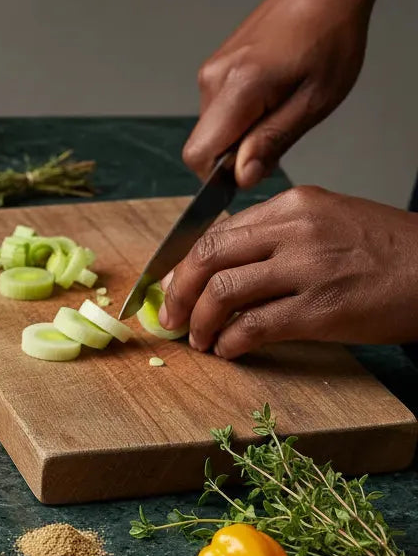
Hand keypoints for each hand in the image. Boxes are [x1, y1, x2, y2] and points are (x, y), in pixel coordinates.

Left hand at [158, 186, 417, 359]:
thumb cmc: (386, 252)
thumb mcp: (328, 221)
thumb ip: (275, 236)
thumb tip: (218, 268)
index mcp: (293, 204)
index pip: (216, 233)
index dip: (182, 266)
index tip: (170, 289)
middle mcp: (296, 229)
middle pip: (207, 258)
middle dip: (178, 294)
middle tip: (171, 319)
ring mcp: (308, 268)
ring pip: (223, 293)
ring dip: (201, 324)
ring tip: (201, 341)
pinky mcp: (320, 309)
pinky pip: (254, 327)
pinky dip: (231, 343)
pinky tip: (230, 351)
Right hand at [183, 0, 374, 188]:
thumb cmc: (330, 35)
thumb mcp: (316, 100)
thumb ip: (273, 141)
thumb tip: (241, 177)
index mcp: (238, 86)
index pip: (199, 154)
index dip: (221, 175)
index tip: (254, 167)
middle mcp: (213, 79)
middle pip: (205, 145)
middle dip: (237, 155)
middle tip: (282, 129)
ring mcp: (210, 72)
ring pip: (212, 129)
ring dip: (242, 133)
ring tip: (282, 104)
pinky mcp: (214, 69)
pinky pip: (217, 111)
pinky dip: (241, 116)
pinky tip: (272, 94)